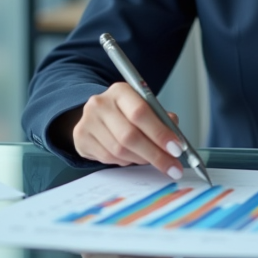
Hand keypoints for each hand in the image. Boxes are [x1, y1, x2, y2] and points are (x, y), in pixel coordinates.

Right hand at [70, 82, 185, 179]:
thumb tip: (177, 138)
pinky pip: (108, 158)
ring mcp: (88, 120)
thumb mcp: (145, 107)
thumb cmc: (125, 113)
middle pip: (130, 135)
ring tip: (152, 160)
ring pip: (119, 150)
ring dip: (141, 159)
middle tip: (172, 167)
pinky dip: (125, 161)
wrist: (96, 116)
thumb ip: (162, 119)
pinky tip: (132, 157)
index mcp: (121, 91)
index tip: (177, 148)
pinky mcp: (81, 137)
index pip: (141, 112)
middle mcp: (101, 103)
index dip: (160, 133)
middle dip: (155, 154)